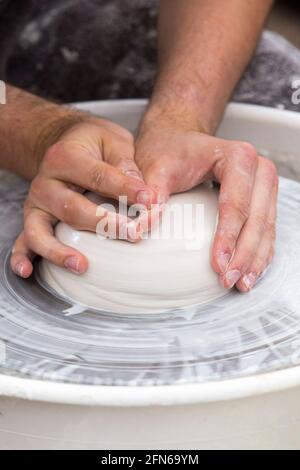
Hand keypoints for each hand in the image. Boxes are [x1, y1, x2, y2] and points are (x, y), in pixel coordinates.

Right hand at [11, 117, 156, 277]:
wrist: (65, 142)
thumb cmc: (94, 144)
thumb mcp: (114, 141)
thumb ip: (126, 164)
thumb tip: (145, 194)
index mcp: (65, 157)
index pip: (97, 176)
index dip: (125, 190)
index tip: (150, 200)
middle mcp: (45, 181)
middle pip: (72, 208)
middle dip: (103, 223)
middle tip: (132, 234)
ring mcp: (36, 203)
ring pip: (41, 229)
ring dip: (59, 250)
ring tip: (82, 265)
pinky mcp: (33, 219)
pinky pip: (24, 239)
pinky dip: (22, 256)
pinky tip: (26, 271)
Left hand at [135, 114, 277, 291]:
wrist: (179, 137)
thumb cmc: (170, 150)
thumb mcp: (156, 168)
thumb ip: (151, 195)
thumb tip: (141, 228)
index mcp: (237, 157)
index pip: (235, 204)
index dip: (228, 237)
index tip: (218, 264)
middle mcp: (258, 169)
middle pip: (257, 219)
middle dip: (244, 254)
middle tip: (229, 280)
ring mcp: (264, 184)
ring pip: (267, 227)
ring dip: (255, 258)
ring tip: (242, 283)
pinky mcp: (262, 198)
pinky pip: (267, 228)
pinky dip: (260, 251)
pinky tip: (250, 270)